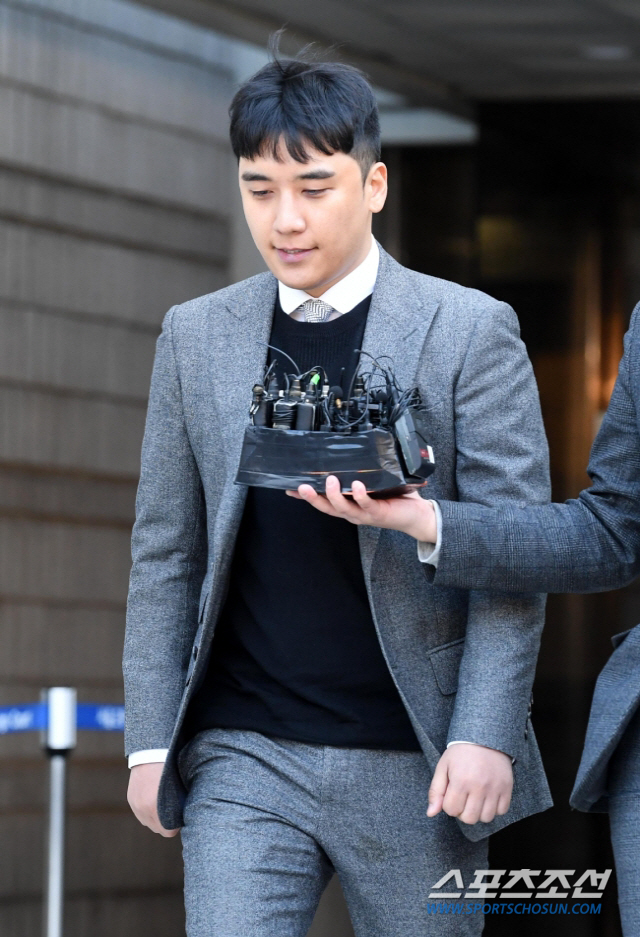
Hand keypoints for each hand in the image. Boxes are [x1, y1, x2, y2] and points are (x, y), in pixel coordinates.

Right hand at [127, 763, 178, 836]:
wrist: (150, 753)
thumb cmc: (170, 768)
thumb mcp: (178, 787)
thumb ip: (179, 804)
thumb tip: (185, 816)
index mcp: (157, 806)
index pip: (168, 832)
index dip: (177, 826)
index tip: (182, 818)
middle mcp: (144, 809)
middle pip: (158, 829)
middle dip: (167, 823)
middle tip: (175, 811)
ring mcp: (136, 805)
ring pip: (148, 823)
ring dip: (156, 818)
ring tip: (164, 805)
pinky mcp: (131, 800)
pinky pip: (141, 814)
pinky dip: (148, 811)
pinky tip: (154, 800)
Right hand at [286, 476, 437, 541]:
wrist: (416, 515)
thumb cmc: (394, 500)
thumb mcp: (371, 487)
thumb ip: (358, 476)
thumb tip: (347, 457)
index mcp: (349, 506)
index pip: (323, 502)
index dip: (306, 498)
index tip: (290, 490)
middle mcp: (353, 512)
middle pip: (327, 508)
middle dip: (313, 498)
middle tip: (302, 487)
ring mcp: (364, 514)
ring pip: (343, 508)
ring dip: (334, 495)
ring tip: (330, 480)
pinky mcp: (378, 513)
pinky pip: (366, 504)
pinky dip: (360, 495)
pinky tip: (356, 486)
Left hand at [426, 743, 512, 824]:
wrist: (485, 738)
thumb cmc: (461, 753)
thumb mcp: (443, 767)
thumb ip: (435, 791)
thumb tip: (431, 813)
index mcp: (461, 781)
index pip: (451, 810)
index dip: (449, 804)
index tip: (452, 793)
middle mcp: (479, 787)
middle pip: (469, 819)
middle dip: (462, 812)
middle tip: (463, 798)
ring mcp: (495, 788)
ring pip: (486, 818)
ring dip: (478, 812)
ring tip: (475, 798)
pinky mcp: (507, 788)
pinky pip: (501, 811)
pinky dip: (494, 808)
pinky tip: (488, 797)